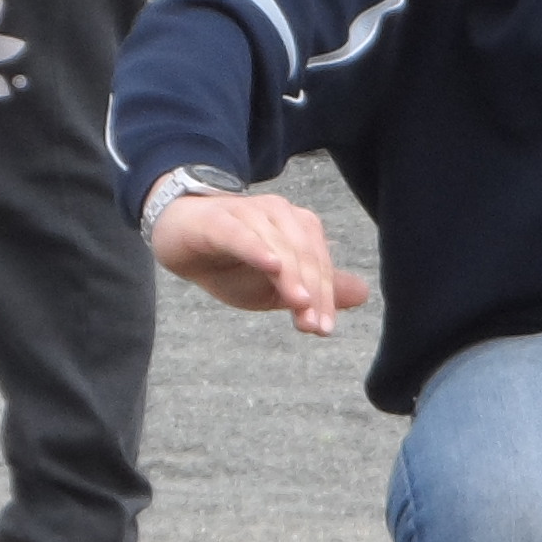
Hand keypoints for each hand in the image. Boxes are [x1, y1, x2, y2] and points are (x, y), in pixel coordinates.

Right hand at [152, 190, 366, 334]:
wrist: (178, 239)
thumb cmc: (230, 262)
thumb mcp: (275, 285)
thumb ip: (314, 289)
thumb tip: (363, 294)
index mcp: (298, 227)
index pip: (318, 264)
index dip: (325, 296)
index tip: (324, 329)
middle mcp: (279, 214)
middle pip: (303, 254)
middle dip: (311, 291)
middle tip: (312, 326)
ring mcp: (248, 213)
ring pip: (277, 245)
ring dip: (290, 276)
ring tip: (299, 305)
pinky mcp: (217, 219)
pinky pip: (240, 233)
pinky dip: (256, 248)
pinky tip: (270, 265)